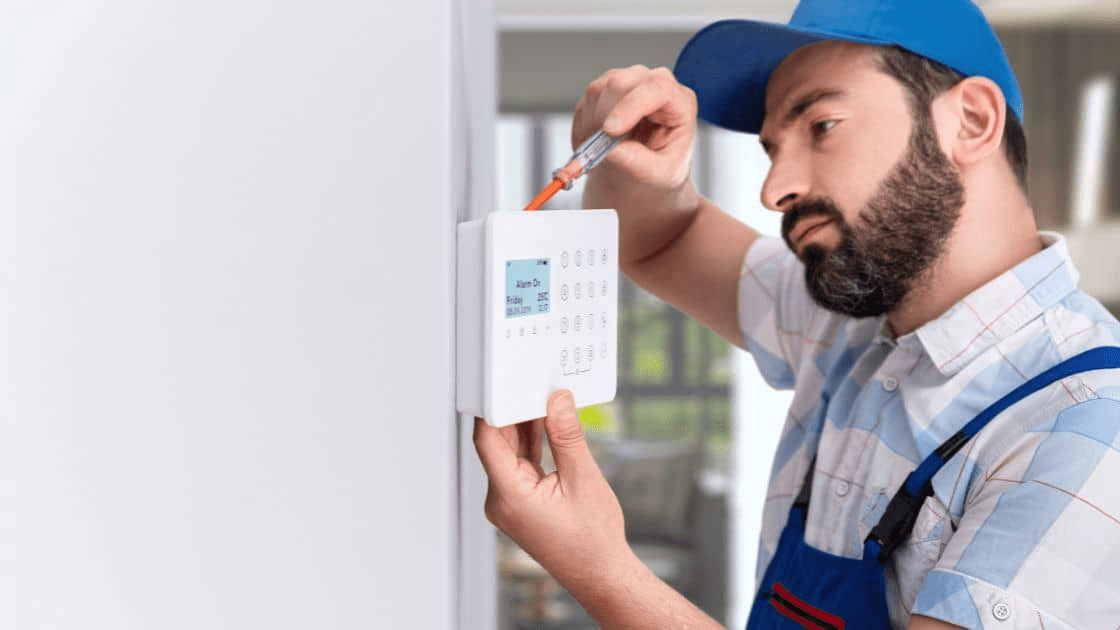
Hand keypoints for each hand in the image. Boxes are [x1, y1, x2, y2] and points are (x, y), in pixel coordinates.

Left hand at [473, 390, 628, 590]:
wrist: (600, 574)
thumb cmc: (593, 539)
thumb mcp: (583, 478)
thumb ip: (566, 435)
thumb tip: (556, 399)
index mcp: (509, 496)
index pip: (488, 439)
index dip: (495, 407)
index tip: (506, 382)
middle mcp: (501, 499)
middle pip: (498, 442)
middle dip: (515, 411)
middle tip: (533, 381)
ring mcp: (509, 501)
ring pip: (511, 451)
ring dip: (527, 425)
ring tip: (545, 398)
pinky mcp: (520, 501)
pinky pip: (521, 463)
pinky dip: (534, 444)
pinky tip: (549, 424)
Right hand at [572, 65, 702, 265]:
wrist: (647, 172)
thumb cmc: (662, 169)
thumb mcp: (660, 175)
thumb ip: (640, 164)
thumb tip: (614, 151)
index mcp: (679, 102)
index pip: (658, 87)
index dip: (631, 105)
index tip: (611, 130)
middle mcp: (654, 85)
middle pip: (621, 83)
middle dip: (605, 117)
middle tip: (600, 149)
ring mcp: (629, 83)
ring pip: (599, 90)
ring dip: (593, 124)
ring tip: (602, 150)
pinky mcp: (607, 90)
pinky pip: (586, 101)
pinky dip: (583, 127)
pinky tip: (594, 145)